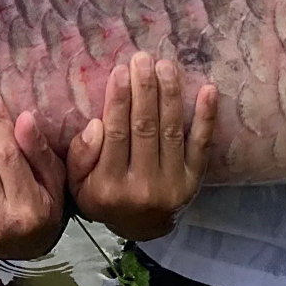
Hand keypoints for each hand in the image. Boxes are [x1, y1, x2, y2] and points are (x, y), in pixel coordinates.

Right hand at [67, 52, 216, 241]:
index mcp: (108, 185)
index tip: (120, 70)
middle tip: (143, 59)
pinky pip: (201, 146)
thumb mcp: (77, 184)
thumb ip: (80, 156)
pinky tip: (208, 91)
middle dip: (144, 89)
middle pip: (145, 128)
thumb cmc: (103, 195)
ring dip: (169, 94)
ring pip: (171, 131)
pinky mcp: (193, 181)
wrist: (141, 227)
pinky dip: (205, 117)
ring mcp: (171, 184)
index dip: (119, 100)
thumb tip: (96, 124)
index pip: (116, 133)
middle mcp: (142, 186)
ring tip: (166, 66)